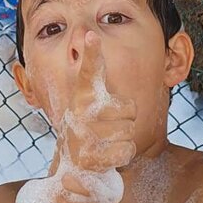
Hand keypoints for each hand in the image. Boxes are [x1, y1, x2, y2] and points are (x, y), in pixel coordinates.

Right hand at [57, 31, 136, 172]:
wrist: (73, 169)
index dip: (91, 53)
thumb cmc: (92, 130)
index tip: (91, 35)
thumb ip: (95, 72)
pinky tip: (107, 158)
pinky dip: (122, 156)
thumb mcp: (94, 101)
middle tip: (108, 129)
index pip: (88, 71)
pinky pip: (126, 150)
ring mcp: (82, 136)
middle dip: (126, 121)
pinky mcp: (90, 159)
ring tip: (106, 144)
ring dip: (123, 140)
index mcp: (83, 96)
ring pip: (129, 131)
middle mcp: (80, 112)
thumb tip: (90, 34)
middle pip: (130, 109)